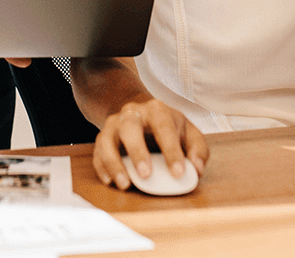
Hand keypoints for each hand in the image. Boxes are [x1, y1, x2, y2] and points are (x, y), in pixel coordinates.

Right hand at [92, 98, 207, 189]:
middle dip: (137, 152)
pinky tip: (110, 181)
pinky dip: (102, 168)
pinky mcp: (102, 137)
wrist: (140, 112)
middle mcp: (132, 113)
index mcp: (157, 110)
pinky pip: (97, 152)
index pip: (164, 128)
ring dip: (114, 163)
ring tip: (125, 184)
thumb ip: (197, 149)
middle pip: (130, 128)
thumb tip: (196, 169)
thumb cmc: (168, 127)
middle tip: (146, 175)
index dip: (172, 151)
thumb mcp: (188, 132)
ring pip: (107, 140)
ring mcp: (114, 124)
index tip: (179, 174)